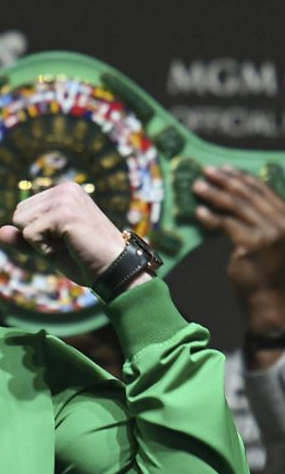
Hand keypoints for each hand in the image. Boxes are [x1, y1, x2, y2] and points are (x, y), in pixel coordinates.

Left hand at [0, 181, 127, 286]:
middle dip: (34, 236)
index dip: (36, 234)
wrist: (115, 270)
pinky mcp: (64, 214)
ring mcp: (65, 199)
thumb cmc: (85, 259)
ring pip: (22, 223)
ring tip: (68, 244)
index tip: (64, 239)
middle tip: (66, 243)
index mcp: (64, 191)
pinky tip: (69, 247)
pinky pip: (30, 234)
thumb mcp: (48, 247)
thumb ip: (24, 238)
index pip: (22, 211)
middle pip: (18, 215)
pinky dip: (43, 249)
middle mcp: (65, 189)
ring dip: (39, 243)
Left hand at [193, 165, 284, 335]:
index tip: (225, 170)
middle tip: (206, 172)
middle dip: (225, 181)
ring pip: (237, 206)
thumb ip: (262, 222)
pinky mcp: (252, 244)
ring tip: (197, 186)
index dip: (243, 178)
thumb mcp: (272, 243)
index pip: (264, 191)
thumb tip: (237, 202)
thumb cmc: (270, 275)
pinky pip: (226, 224)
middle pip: (249, 195)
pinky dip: (211, 216)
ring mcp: (269, 233)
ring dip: (214, 194)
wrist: (274, 303)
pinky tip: (199, 212)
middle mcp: (283, 223)